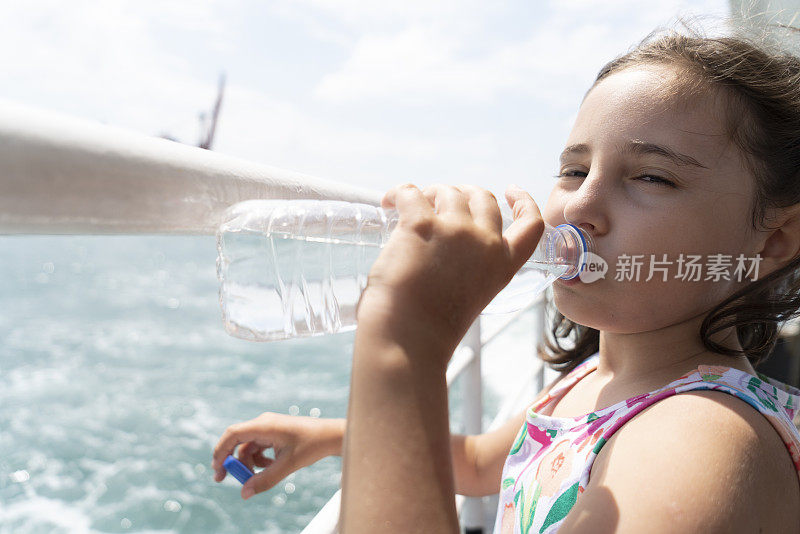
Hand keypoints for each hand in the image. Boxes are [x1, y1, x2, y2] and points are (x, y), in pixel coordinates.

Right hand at [211, 412, 344, 499]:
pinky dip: (259, 460)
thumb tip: (244, 493)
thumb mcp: (288, 465)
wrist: (331, 435)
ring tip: (261, 475)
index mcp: (264, 425)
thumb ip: (265, 480)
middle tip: (223, 479)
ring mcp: (268, 428)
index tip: (217, 469)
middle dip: (232, 461)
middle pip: (237, 442)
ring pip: (247, 447)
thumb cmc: (312, 445)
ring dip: (249, 463)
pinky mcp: (273, 433)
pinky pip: (257, 447)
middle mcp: (263, 424)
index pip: (233, 434)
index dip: (221, 451)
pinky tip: (270, 467)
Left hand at [356, 183, 542, 356]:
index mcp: (503, 265)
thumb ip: (470, 269)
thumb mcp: (471, 296)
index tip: (511, 190)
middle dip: (463, 192)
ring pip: (447, 192)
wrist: (408, 338)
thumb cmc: (430, 329)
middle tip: (439, 199)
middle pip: (483, 197)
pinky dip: (399, 194)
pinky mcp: (421, 225)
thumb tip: (440, 246)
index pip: (531, 224)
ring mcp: (455, 230)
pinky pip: (411, 193)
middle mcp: (485, 243)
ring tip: (410, 206)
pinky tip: (390, 203)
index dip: (523, 202)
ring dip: (430, 193)